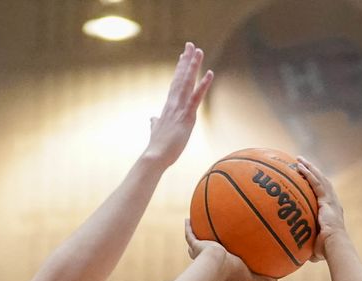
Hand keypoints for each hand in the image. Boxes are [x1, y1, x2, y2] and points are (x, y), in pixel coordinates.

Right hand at [144, 43, 212, 168]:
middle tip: (191, 44)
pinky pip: (196, 97)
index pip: (175, 83)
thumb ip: (154, 123)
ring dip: (193, 65)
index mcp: (168, 106)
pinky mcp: (187, 116)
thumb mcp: (156, 131)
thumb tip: (152, 118)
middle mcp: (173, 103)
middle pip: (180, 77)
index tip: (183, 55)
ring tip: (198, 51)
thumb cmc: (157, 146)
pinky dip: (203, 84)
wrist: (155, 156)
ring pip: (187, 82)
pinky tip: (209, 73)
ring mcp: (180, 108)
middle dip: (186, 60)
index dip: (180, 68)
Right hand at [184, 221, 277, 280]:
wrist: (215, 265)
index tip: (222, 254)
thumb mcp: (249, 275)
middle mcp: (206, 258)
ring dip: (195, 234)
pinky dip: (188, 227)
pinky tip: (187, 218)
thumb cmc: (231, 271)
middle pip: (203, 251)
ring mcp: (199, 250)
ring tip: (195, 225)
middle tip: (206, 238)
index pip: (218, 261)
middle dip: (203, 245)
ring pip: (195, 242)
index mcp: (218, 265)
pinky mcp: (195, 244)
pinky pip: (190, 233)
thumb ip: (261, 279)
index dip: (220, 257)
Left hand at [294, 157, 346, 261]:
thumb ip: (307, 247)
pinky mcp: (326, 200)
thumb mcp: (314, 247)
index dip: (317, 185)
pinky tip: (299, 166)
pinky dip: (308, 173)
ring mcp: (330, 200)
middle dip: (313, 172)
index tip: (309, 179)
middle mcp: (332, 203)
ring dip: (309, 168)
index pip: (324, 195)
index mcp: (331, 212)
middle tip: (302, 163)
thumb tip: (296, 255)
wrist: (335, 245)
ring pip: (319, 179)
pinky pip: (315, 183)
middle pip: (322, 182)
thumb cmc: (326, 250)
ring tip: (299, 159)